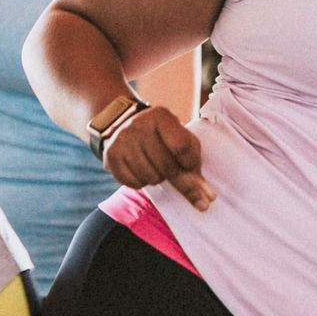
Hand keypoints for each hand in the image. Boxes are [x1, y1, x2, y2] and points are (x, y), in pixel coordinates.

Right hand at [102, 105, 216, 210]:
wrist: (121, 124)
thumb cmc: (161, 135)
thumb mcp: (180, 136)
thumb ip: (193, 160)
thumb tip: (206, 195)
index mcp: (160, 116)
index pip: (182, 147)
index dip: (191, 165)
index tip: (196, 173)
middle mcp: (138, 125)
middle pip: (167, 167)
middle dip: (184, 185)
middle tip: (199, 199)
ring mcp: (122, 141)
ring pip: (151, 178)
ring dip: (160, 179)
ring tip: (158, 168)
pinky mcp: (110, 156)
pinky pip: (135, 184)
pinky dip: (143, 183)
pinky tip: (143, 170)